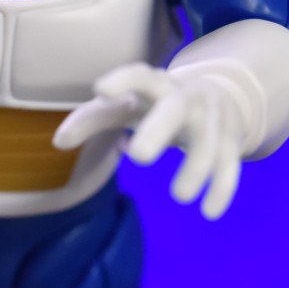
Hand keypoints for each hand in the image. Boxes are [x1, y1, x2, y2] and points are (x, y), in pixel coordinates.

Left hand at [54, 18, 288, 220]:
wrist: (218, 95)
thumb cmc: (155, 104)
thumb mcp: (126, 107)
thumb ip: (92, 119)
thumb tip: (57, 142)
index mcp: (155, 85)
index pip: (139, 75)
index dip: (122, 80)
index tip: (100, 89)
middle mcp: (186, 98)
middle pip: (174, 109)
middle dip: (158, 130)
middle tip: (139, 157)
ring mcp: (212, 120)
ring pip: (208, 142)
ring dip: (195, 168)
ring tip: (179, 196)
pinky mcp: (231, 142)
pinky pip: (229, 166)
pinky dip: (222, 189)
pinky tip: (209, 212)